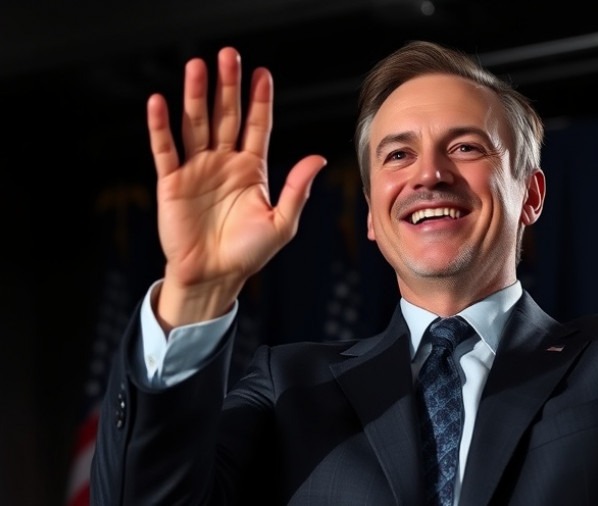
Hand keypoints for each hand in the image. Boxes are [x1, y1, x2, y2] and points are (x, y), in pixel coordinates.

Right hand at [147, 47, 326, 327]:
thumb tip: (318, 158)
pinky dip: (161, 127)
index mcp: (252, 169)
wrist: (215, 277)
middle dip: (228, 86)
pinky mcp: (172, 182)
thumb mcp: (281, 222)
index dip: (259, 101)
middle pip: (226, 116)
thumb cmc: (249, 253)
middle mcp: (224, 162)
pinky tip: (160, 103)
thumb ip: (297, 189)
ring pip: (196, 124)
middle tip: (229, 56)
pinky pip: (166, 149)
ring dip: (195, 96)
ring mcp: (198, 169)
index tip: (263, 74)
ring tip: (196, 67)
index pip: (256, 126)